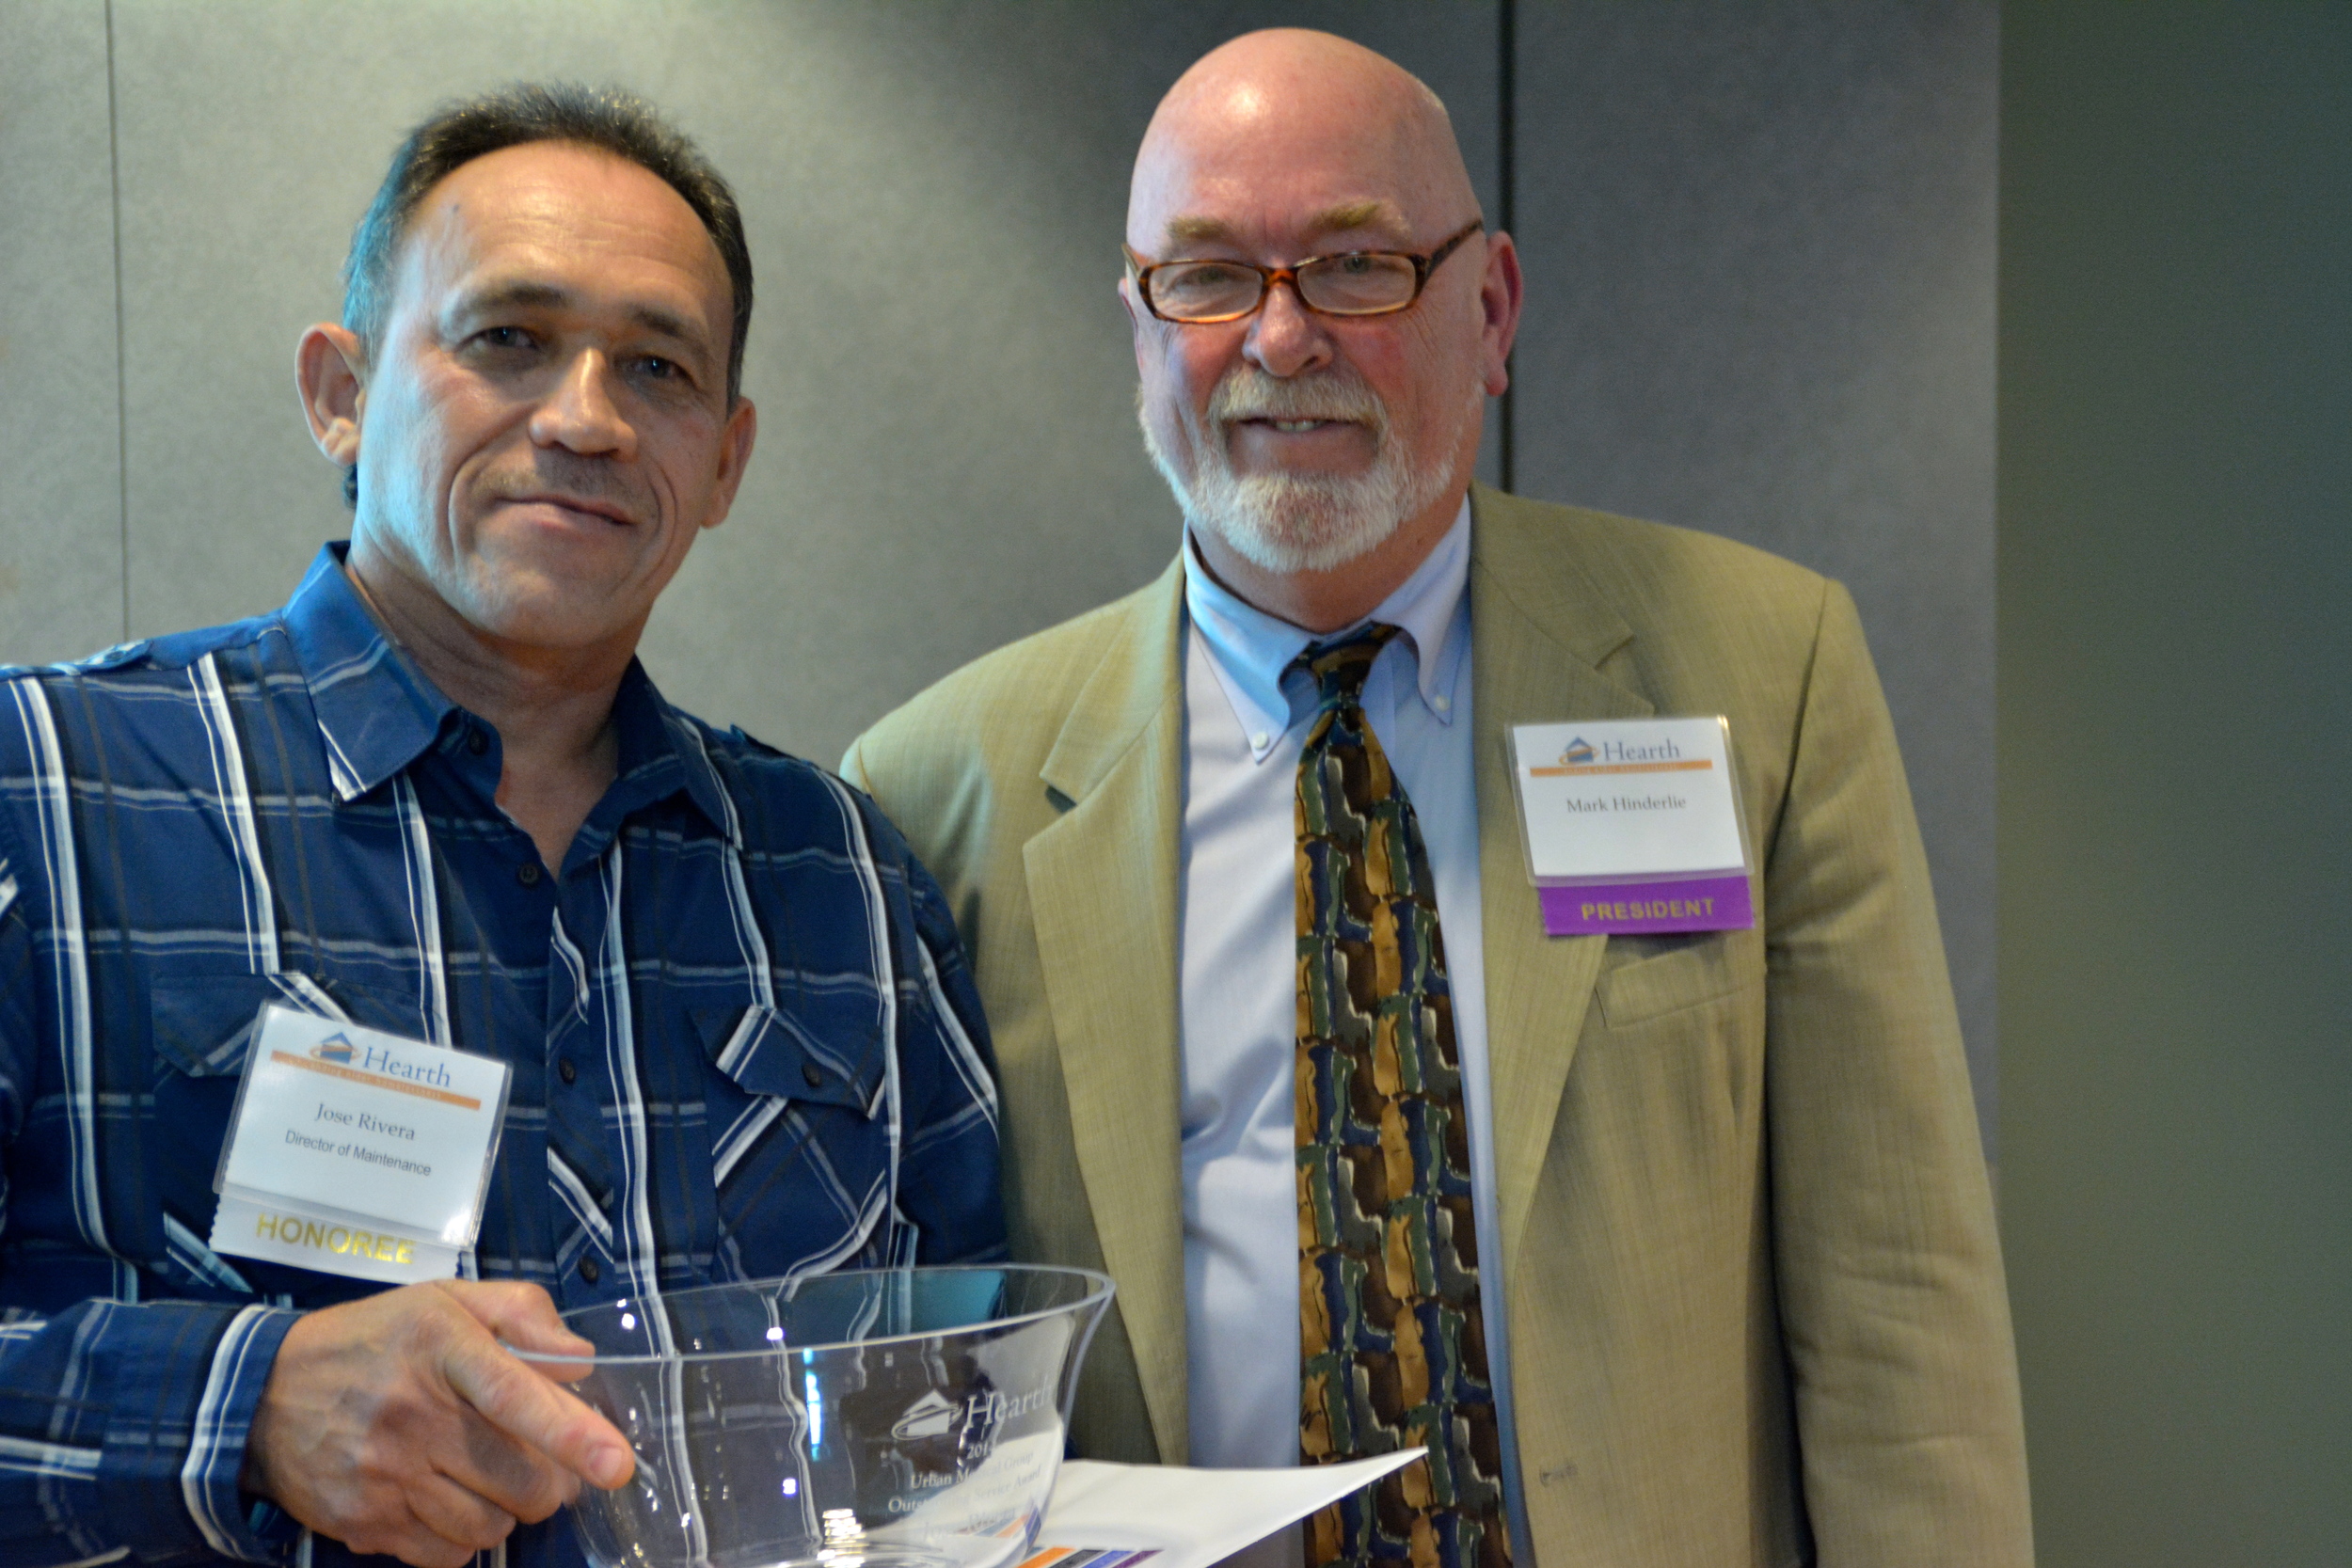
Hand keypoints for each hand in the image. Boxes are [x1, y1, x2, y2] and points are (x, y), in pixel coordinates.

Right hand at [241, 1280, 632, 1567]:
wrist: (262, 1395)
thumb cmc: (373, 1341)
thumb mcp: (442, 1300)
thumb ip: (520, 1313)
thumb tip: (579, 1360)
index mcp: (439, 1347)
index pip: (512, 1394)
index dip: (570, 1432)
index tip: (616, 1462)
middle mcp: (411, 1415)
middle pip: (517, 1478)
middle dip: (551, 1482)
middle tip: (545, 1467)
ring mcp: (383, 1476)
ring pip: (488, 1523)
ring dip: (508, 1510)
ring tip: (488, 1478)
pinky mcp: (362, 1522)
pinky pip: (445, 1554)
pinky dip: (465, 1539)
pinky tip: (451, 1503)